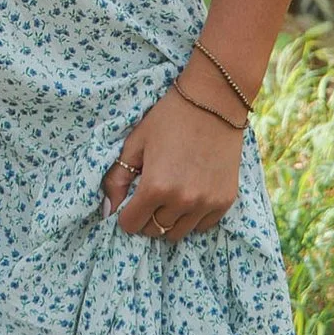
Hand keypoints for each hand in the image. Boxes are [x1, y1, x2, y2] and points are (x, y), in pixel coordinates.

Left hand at [100, 87, 242, 243]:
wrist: (214, 102)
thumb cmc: (169, 118)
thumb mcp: (135, 143)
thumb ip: (117, 179)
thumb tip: (107, 210)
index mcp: (156, 186)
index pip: (131, 224)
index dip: (125, 214)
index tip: (129, 202)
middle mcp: (183, 200)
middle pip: (155, 231)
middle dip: (146, 217)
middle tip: (148, 197)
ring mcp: (207, 202)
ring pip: (178, 232)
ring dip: (169, 220)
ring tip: (169, 196)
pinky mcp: (226, 200)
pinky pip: (203, 225)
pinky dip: (192, 217)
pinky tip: (189, 195)